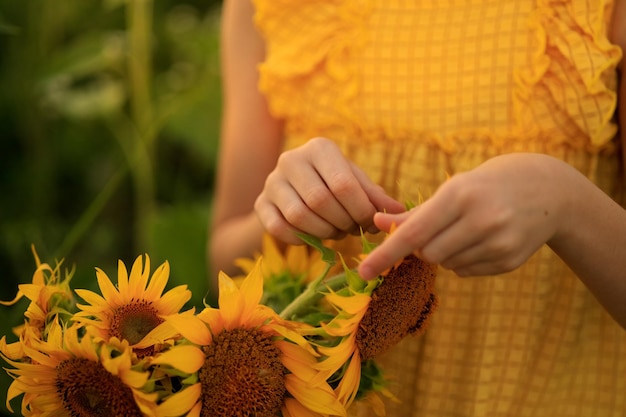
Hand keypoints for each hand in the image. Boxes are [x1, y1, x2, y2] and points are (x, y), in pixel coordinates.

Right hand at [255, 137, 404, 244]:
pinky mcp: (260, 203)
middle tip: (353, 229)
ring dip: (324, 232)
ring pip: (299, 216)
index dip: (360, 210)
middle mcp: (291, 159)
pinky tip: (314, 237)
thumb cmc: (332, 184)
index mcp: (319, 148)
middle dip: (343, 222)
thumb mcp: (355, 183)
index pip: (343, 184)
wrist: (293, 190)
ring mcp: (272, 181)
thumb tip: (397, 211)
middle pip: (320, 201)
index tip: (370, 223)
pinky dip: (301, 239)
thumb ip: (374, 196)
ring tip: (336, 232)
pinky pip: (279, 228)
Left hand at [358, 153, 571, 278]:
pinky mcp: (510, 261)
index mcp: (460, 196)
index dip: (385, 254)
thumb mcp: (451, 188)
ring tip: (465, 230)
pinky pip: (465, 271)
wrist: (546, 190)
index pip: (413, 234)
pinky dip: (463, 260)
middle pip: (427, 254)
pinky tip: (481, 240)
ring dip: (444, 253)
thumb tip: (378, 222)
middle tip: (439, 229)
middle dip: (423, 247)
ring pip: (446, 265)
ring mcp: (498, 243)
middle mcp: (481, 220)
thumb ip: (414, 213)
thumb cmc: (486, 186)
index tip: (362, 271)